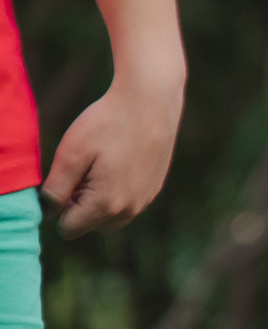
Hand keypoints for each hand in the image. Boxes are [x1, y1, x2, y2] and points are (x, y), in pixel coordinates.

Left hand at [42, 72, 182, 237]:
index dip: (59, 206)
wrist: (151, 99)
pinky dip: (118, 191)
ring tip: (100, 166)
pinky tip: (118, 160)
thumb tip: (51, 212)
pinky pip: (129, 202)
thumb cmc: (108, 123)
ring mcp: (146, 198)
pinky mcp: (155, 186)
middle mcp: (131, 208)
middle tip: (82, 172)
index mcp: (106, 204)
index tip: (67, 178)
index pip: (69, 229)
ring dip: (100, 201)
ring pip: (112, 216)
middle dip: (81, 208)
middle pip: (92, 226)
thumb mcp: (69, 154)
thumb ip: (55, 190)